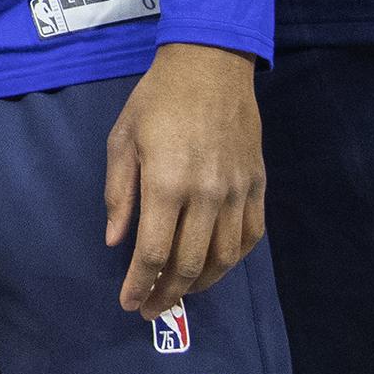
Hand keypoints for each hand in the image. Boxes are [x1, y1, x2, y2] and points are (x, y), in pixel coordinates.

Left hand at [104, 43, 266, 317]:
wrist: (210, 66)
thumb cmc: (157, 100)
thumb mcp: (122, 140)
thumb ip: (119, 194)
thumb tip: (115, 241)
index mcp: (166, 184)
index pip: (152, 253)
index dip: (139, 285)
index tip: (129, 302)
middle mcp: (206, 195)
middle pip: (190, 265)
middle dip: (167, 294)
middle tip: (151, 308)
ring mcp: (237, 193)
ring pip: (223, 259)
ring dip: (201, 284)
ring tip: (179, 292)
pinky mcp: (258, 186)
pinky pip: (250, 238)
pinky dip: (232, 260)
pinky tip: (214, 266)